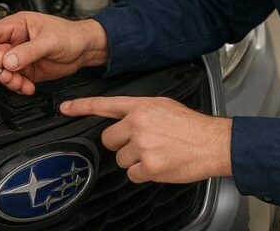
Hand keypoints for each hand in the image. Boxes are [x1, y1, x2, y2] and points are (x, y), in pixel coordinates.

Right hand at [0, 12, 108, 94]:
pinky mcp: (28, 70)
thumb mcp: (49, 42)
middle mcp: (16, 41)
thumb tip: (8, 60)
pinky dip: (19, 86)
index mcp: (18, 25)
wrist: (86, 49)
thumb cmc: (70, 35)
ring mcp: (21, 57)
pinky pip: (15, 80)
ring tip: (21, 84)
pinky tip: (28, 87)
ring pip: (5, 72)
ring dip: (10, 81)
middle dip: (0, 70)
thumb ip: (28, 52)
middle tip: (9, 76)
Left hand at [60, 96, 231, 183]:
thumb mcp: (163, 106)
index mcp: (141, 106)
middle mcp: (138, 124)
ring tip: (155, 153)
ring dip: (134, 160)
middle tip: (142, 143)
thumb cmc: (191, 126)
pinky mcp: (148, 166)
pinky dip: (142, 173)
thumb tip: (124, 120)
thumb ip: (140, 111)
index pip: (104, 105)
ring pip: (120, 159)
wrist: (214, 142)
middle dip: (121, 143)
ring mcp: (142, 146)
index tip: (65, 109)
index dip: (81, 107)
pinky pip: (132, 174)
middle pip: (108, 139)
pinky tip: (158, 164)